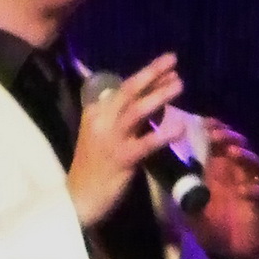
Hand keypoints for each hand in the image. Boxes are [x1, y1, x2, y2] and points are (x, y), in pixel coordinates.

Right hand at [66, 53, 183, 228]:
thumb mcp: (101, 135)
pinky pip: (146, 144)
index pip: (122, 89)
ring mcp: (110, 139)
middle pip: (128, 92)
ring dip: (158, 96)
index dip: (147, 76)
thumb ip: (121, 119)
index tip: (167, 66)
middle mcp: (101, 121)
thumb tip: (152, 103)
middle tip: (173, 60)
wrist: (78, 198)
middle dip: (151, 74)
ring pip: (136, 111)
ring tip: (179, 84)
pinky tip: (180, 128)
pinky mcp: (121, 159)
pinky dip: (163, 134)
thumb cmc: (93, 167)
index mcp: (94, 113)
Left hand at [186, 118, 258, 258]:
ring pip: (255, 165)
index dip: (214, 130)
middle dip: (228, 137)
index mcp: (221, 169)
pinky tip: (244, 190)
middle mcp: (238, 172)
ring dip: (244, 156)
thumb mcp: (188, 205)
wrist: (232, 250)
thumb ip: (178, 187)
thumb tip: (155, 168)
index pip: (220, 142)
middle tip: (215, 133)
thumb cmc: (210, 223)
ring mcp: (254, 186)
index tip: (203, 123)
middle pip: (239, 146)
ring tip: (232, 152)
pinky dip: (255, 190)